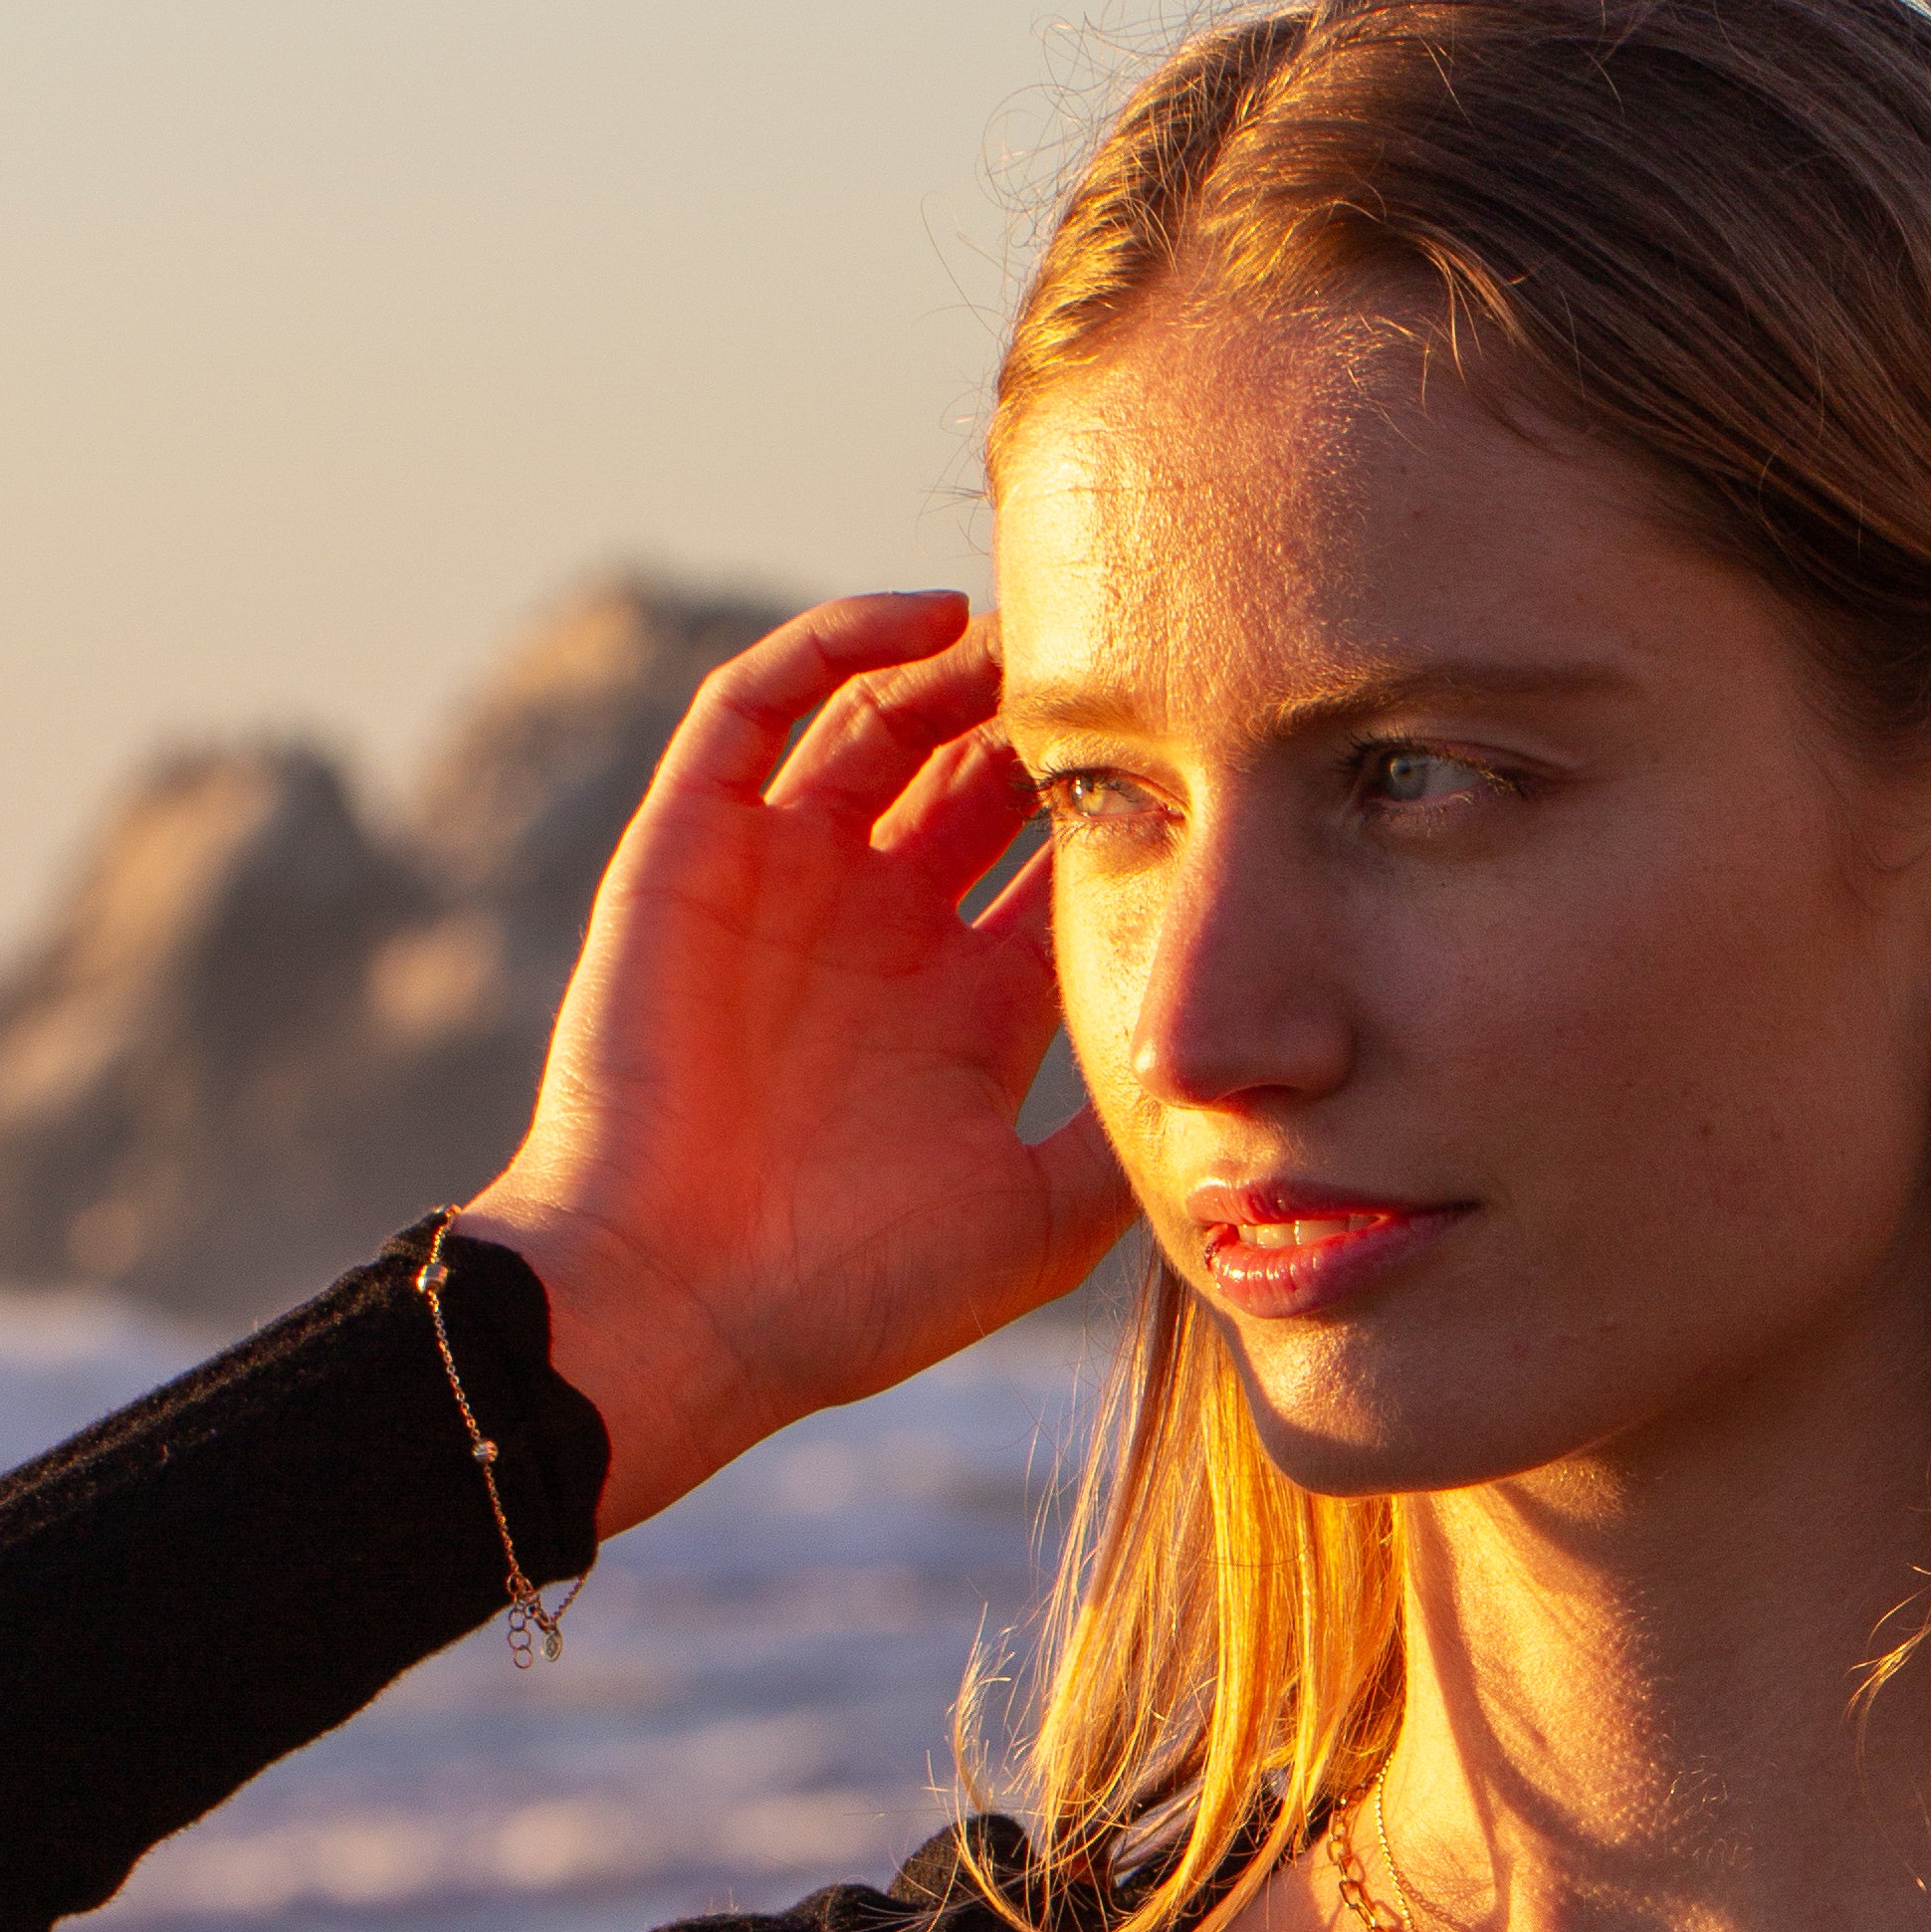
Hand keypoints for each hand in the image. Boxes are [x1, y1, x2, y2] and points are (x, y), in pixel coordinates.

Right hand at [457, 592, 1130, 1531]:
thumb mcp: (1045, 1220)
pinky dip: (831, 646)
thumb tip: (1252, 1083)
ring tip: (1037, 628)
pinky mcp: (690, 852)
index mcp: (967, 1012)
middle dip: (1044, 719)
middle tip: (1130, 655)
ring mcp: (784, 886)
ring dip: (955, 670)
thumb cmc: (854, 1292)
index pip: (1058, 867)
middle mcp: (880, 935)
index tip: (1203, 742)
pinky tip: (924, 619)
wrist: (678, 1312)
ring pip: (879, 725)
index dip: (1122, 803)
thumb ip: (1135, 1139)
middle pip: (976, 779)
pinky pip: (755, 710)